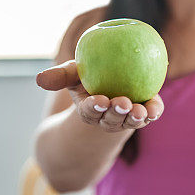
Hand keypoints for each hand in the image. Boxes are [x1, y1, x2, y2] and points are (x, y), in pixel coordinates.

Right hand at [36, 60, 163, 132]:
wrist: (113, 80)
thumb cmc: (88, 76)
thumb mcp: (73, 73)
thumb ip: (60, 75)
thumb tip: (40, 79)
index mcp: (89, 109)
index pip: (89, 111)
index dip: (94, 107)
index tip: (99, 100)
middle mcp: (108, 118)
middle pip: (111, 120)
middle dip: (116, 114)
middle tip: (122, 104)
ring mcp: (126, 118)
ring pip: (130, 121)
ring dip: (135, 117)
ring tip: (139, 110)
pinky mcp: (144, 113)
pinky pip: (150, 113)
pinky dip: (153, 112)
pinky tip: (155, 108)